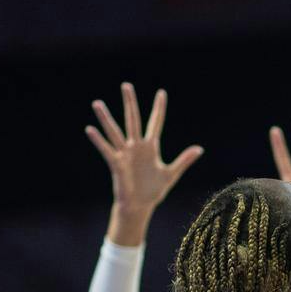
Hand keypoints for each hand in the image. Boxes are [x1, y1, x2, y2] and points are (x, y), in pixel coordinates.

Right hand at [86, 83, 203, 246]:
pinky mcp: (116, 164)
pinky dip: (98, 140)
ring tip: (97, 103)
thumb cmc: (153, 191)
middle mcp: (136, 146)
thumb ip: (184, 160)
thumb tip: (200, 149)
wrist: (140, 206)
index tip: (161, 92)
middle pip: (133, 119)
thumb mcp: (171, 174)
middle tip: (126, 85)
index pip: (155, 122)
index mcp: (151, 147)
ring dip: (106, 118)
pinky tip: (90, 129)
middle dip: (130, 103)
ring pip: (115, 131)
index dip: (159, 108)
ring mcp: (125, 154)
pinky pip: (106, 150)